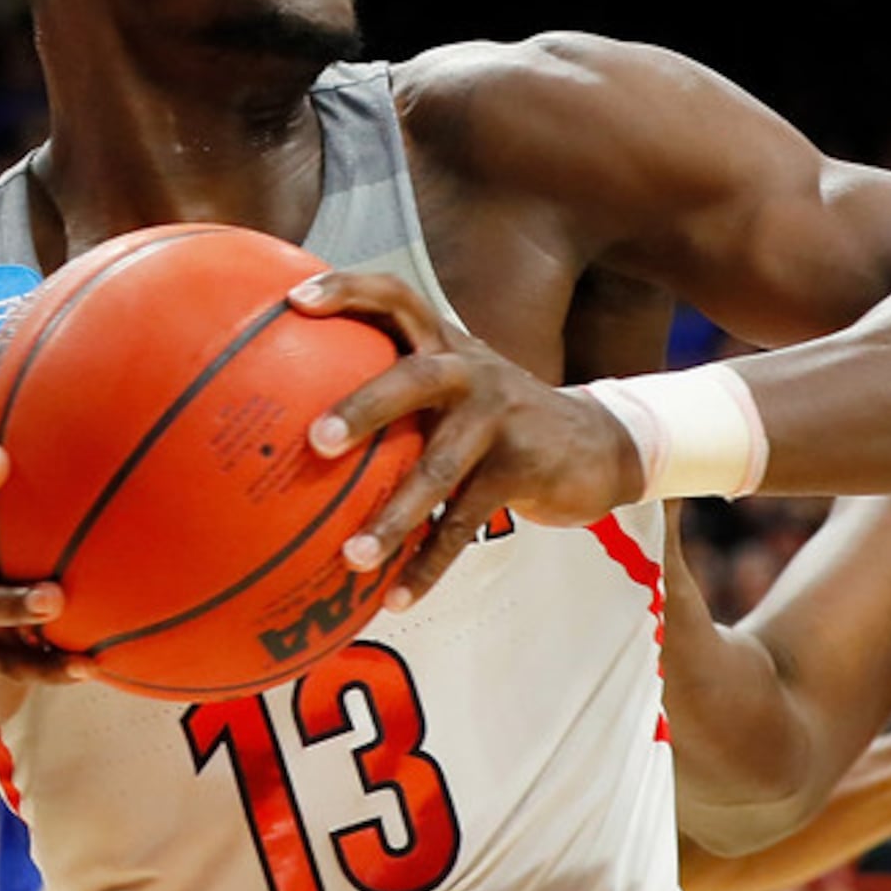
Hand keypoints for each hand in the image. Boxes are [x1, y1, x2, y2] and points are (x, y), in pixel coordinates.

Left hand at [287, 272, 645, 606]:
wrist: (598, 443)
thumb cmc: (499, 417)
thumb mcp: (458, 386)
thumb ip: (398, 386)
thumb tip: (295, 414)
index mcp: (445, 345)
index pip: (396, 300)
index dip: (347, 293)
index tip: (292, 302)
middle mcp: (470, 372)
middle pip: (413, 379)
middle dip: (364, 407)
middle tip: (316, 441)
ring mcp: (498, 419)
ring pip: (437, 469)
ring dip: (393, 517)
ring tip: (351, 557)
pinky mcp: (520, 469)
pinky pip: (464, 523)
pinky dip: (428, 564)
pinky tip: (396, 597)